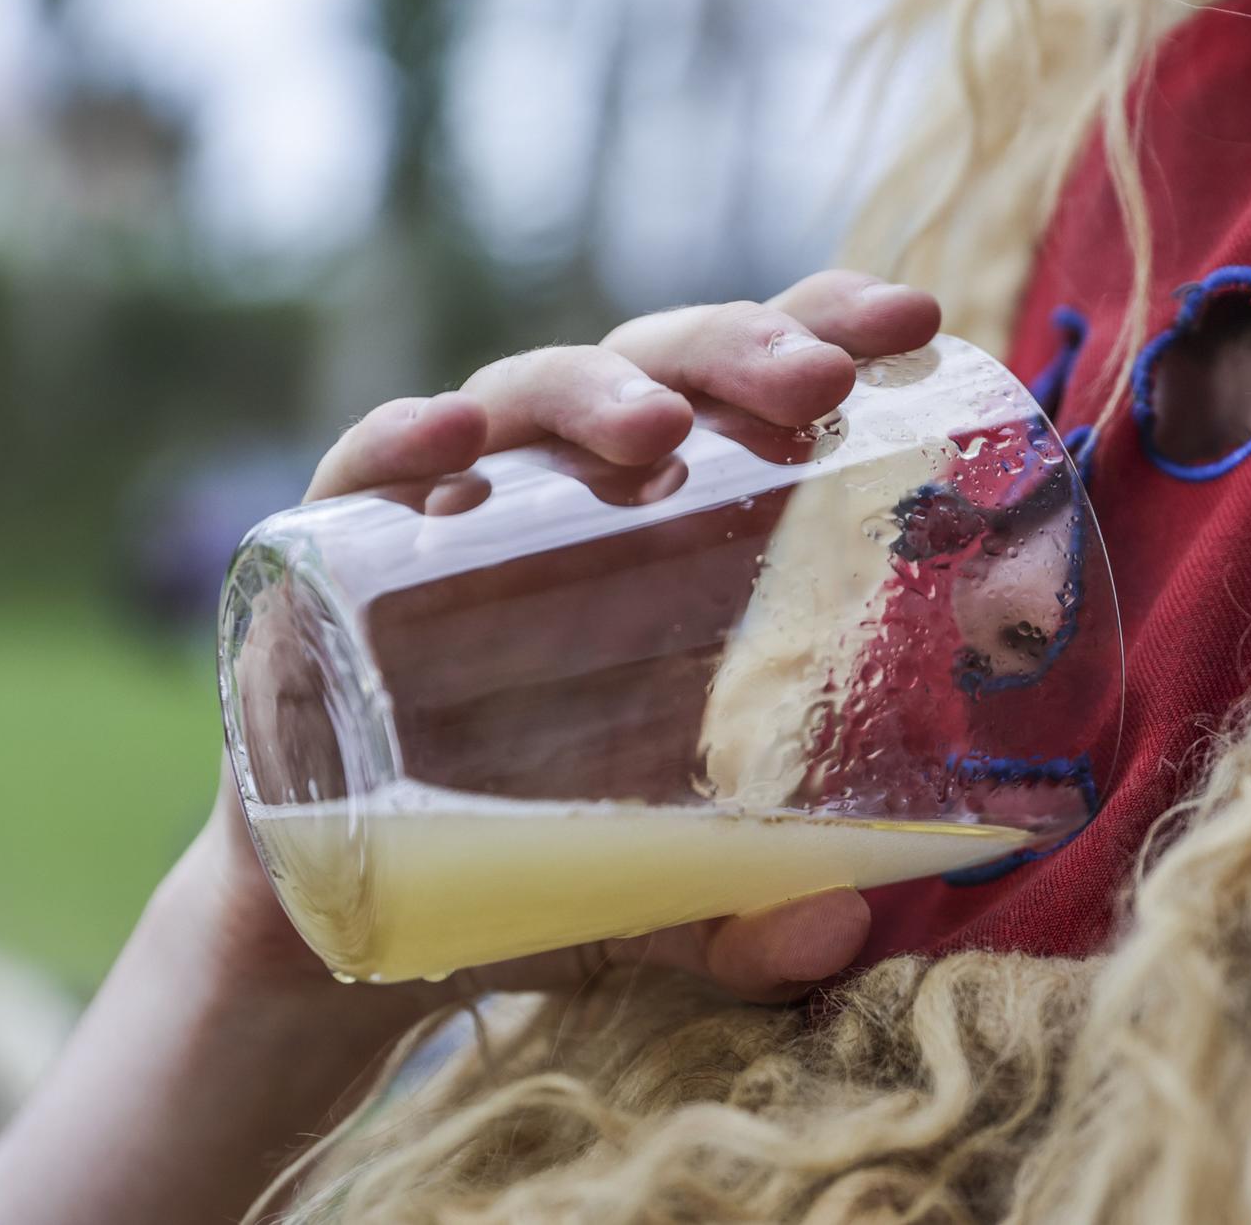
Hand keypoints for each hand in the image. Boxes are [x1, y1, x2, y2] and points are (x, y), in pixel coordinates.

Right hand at [235, 269, 943, 1004]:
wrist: (361, 916)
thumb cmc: (544, 860)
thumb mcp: (669, 892)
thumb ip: (751, 917)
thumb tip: (841, 933)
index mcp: (684, 531)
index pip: (757, 387)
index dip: (828, 325)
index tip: (914, 318)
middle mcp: (579, 494)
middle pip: (661, 368)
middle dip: (740, 352)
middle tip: (817, 384)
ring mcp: (459, 513)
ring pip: (527, 396)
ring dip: (595, 394)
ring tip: (659, 434)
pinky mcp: (336, 557)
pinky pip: (358, 471)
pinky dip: (397, 444)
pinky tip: (449, 444)